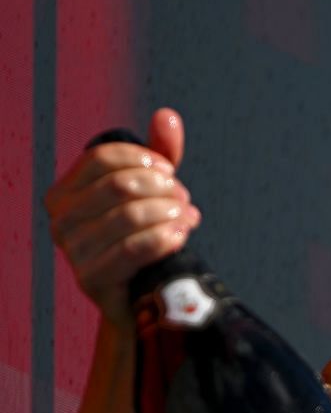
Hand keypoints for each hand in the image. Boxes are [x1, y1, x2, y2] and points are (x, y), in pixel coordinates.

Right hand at [43, 108, 202, 325]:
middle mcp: (61, 219)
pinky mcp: (91, 279)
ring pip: (131, 215)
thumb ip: (158, 152)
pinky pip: (135, 248)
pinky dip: (165, 238)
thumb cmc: (141, 239)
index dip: (143, 158)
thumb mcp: (149, 192)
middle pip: (120, 185)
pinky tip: (180, 237)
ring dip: (170, 214)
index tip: (169, 171)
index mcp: (65, 193)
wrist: (140, 297)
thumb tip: (167, 115)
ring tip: (187, 219)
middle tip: (183, 201)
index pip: (100, 157)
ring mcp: (72, 250)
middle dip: (163, 189)